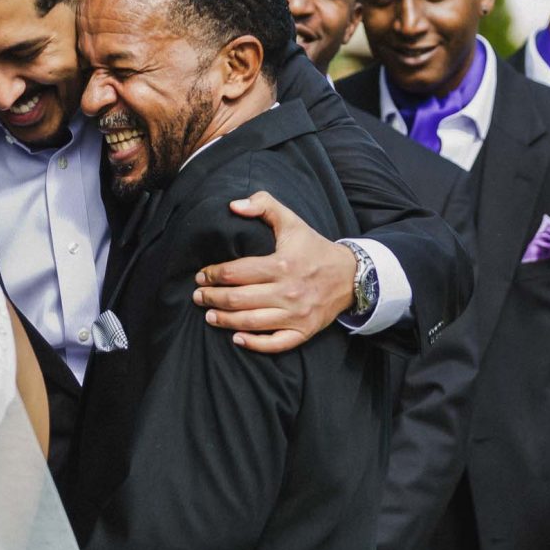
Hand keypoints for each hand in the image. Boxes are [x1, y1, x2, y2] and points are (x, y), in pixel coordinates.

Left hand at [192, 190, 357, 353]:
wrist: (351, 275)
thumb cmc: (314, 248)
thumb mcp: (292, 221)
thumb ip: (264, 205)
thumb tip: (233, 206)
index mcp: (282, 264)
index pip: (237, 272)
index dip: (213, 275)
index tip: (201, 275)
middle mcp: (288, 292)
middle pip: (239, 299)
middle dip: (213, 298)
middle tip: (198, 296)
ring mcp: (296, 314)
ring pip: (251, 322)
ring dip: (225, 320)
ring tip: (209, 315)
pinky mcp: (304, 331)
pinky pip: (276, 344)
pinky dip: (254, 344)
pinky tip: (237, 338)